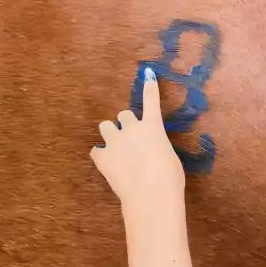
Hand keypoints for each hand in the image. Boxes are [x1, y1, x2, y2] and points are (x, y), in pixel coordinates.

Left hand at [90, 68, 184, 210]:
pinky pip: (96, 150)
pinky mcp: (102, 157)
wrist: (150, 192)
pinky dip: (101, 155)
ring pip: (105, 126)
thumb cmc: (169, 177)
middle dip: (126, 124)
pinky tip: (107, 164)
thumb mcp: (169, 158)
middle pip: (124, 114)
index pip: (151, 101)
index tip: (147, 74)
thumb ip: (158, 148)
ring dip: (110, 134)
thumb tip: (152, 152)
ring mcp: (115, 141)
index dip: (149, 87)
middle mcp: (132, 129)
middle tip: (131, 139)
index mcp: (153, 126)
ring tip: (115, 148)